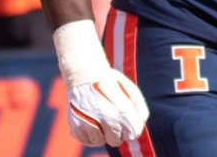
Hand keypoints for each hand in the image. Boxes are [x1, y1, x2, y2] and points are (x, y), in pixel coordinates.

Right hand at [55, 20, 148, 146]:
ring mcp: (90, 125)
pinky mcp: (77, 127)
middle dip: (115, 132)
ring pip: (100, 141)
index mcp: (123, 111)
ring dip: (101, 132)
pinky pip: (86, 140)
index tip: (126, 121)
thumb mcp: (131, 90)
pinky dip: (88, 133)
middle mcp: (107, 120)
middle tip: (110, 118)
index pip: (132, 135)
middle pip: (116, 140)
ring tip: (98, 116)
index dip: (130, 128)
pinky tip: (89, 120)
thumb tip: (138, 126)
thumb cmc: (110, 82)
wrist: (84, 74)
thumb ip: (140, 110)